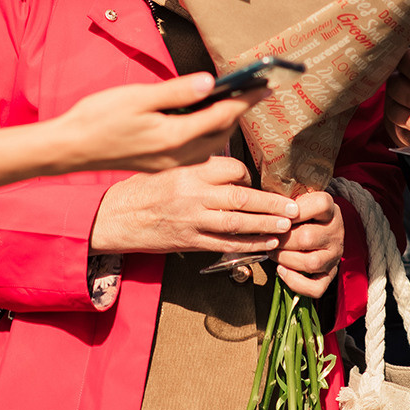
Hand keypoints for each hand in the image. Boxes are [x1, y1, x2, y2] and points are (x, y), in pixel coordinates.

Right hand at [56, 75, 266, 178]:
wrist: (72, 148)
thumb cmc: (99, 118)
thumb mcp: (137, 97)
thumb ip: (176, 91)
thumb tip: (209, 82)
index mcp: (172, 137)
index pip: (220, 116)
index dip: (244, 100)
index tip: (264, 87)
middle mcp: (176, 156)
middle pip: (221, 134)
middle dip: (240, 113)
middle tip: (255, 92)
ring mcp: (169, 165)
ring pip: (211, 147)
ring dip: (226, 126)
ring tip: (235, 105)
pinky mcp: (162, 166)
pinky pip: (197, 154)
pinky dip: (210, 137)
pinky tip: (207, 124)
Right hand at [90, 153, 297, 255]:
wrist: (115, 216)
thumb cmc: (142, 188)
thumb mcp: (169, 165)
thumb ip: (199, 165)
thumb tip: (230, 164)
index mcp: (189, 169)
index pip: (231, 168)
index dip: (247, 174)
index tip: (253, 180)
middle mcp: (192, 194)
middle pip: (240, 197)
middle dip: (270, 203)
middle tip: (293, 208)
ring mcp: (192, 220)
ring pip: (236, 223)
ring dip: (265, 225)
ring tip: (287, 226)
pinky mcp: (189, 241)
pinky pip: (224, 245)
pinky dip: (247, 245)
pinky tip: (265, 244)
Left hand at [275, 190, 345, 297]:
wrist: (321, 226)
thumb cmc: (302, 212)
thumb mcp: (299, 199)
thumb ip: (285, 200)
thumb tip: (262, 203)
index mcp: (330, 210)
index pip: (320, 204)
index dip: (294, 210)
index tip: (278, 213)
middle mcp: (336, 232)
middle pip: (308, 237)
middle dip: (281, 240)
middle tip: (267, 237)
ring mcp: (335, 255)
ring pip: (311, 263)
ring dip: (285, 259)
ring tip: (272, 252)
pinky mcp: (330, 274)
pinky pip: (316, 287)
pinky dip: (295, 282)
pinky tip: (281, 271)